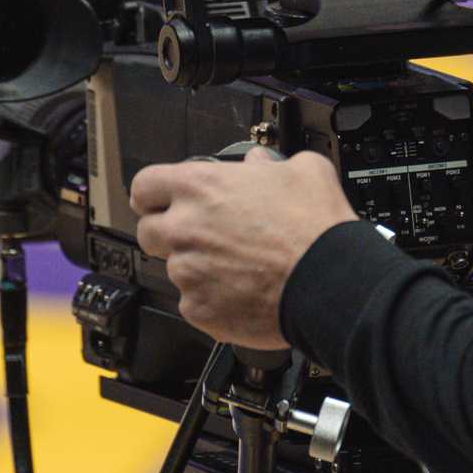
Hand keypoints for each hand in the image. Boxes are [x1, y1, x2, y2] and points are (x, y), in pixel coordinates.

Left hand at [129, 149, 357, 348]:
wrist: (328, 282)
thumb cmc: (314, 229)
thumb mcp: (302, 170)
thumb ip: (270, 163)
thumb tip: (260, 163)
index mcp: (201, 187)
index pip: (145, 185)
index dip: (153, 194)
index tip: (160, 201)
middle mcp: (185, 229)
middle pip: (148, 231)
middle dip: (169, 232)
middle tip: (203, 236)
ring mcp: (188, 272)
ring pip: (175, 269)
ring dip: (197, 267)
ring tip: (237, 266)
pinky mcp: (198, 310)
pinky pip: (193, 302)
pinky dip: (212, 298)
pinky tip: (241, 290)